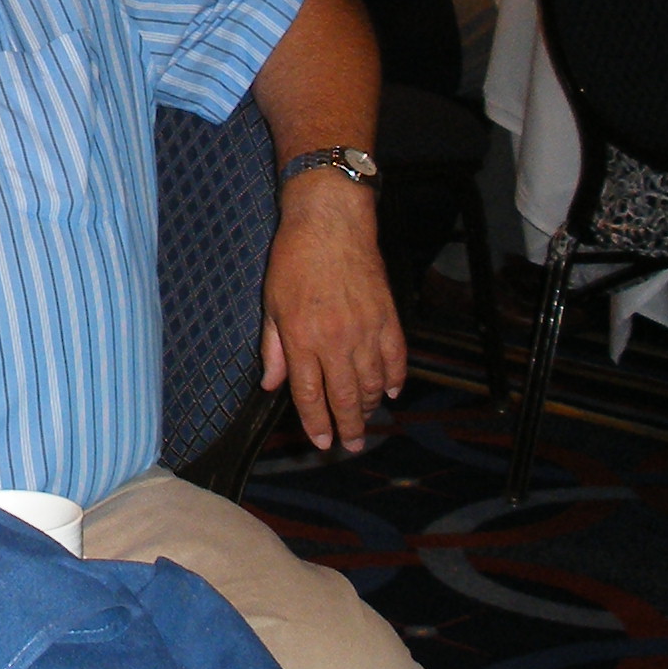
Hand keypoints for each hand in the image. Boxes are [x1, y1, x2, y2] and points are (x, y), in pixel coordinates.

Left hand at [259, 172, 406, 451]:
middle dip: (348, 427)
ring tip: (365, 420)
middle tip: (352, 445)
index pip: (309, 394)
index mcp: (303, 338)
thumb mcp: (271, 304)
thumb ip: (273, 348)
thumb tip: (272, 384)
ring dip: (369, 407)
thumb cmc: (294, 259)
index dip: (316, 422)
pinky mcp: (388, 317)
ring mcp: (366, 330)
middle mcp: (336, 340)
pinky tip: (390, 392)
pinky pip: (396, 358)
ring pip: (372, 383)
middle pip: (345, 397)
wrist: (331, 223)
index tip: (321, 441)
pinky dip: (395, 379)